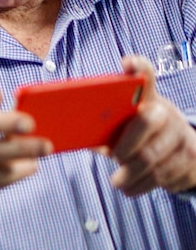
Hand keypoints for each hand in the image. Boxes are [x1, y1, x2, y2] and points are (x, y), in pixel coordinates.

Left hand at [110, 55, 195, 195]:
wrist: (185, 154)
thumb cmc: (141, 137)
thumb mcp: (125, 125)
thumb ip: (104, 124)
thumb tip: (66, 129)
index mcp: (147, 99)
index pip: (145, 76)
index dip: (139, 67)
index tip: (128, 62)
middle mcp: (166, 112)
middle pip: (146, 122)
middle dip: (127, 144)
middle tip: (116, 158)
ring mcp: (181, 135)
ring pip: (153, 158)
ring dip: (131, 175)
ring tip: (118, 182)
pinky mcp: (192, 158)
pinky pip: (164, 177)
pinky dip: (143, 186)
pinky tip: (132, 187)